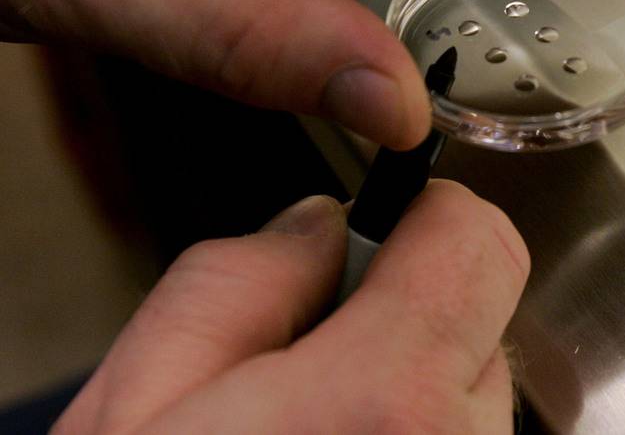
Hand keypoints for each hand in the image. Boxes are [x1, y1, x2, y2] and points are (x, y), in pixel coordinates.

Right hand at [56, 183, 530, 432]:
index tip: (381, 234)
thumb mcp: (137, 408)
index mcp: (385, 405)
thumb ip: (237, 282)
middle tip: (309, 373)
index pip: (481, 242)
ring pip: (479, 400)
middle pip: (483, 320)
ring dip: (410, 397)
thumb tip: (318, 228)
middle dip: (406, 318)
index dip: (425, 219)